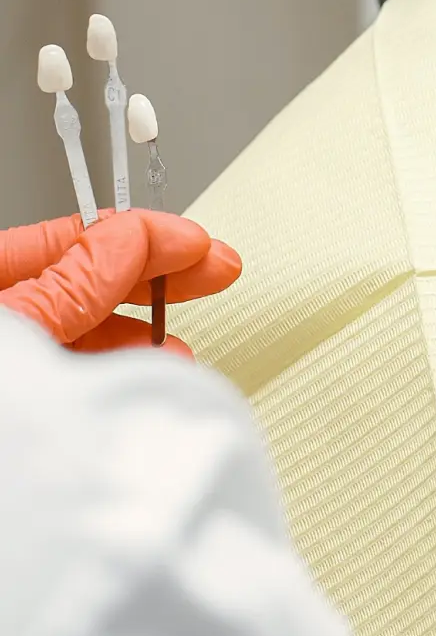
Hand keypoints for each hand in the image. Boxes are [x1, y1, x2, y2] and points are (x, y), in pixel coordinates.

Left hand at [0, 210, 241, 357]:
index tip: (197, 242)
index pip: (71, 236)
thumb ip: (70, 288)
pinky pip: (78, 374)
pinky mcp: (34, 402)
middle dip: (158, 273)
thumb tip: (134, 239)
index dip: (142, 233)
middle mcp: (8, 317)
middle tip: (214, 269)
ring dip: (143, 330)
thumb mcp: (16, 329)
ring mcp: (20, 358)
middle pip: (86, 276)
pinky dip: (120, 369)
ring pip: (85, 327)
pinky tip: (147, 371)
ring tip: (182, 341)